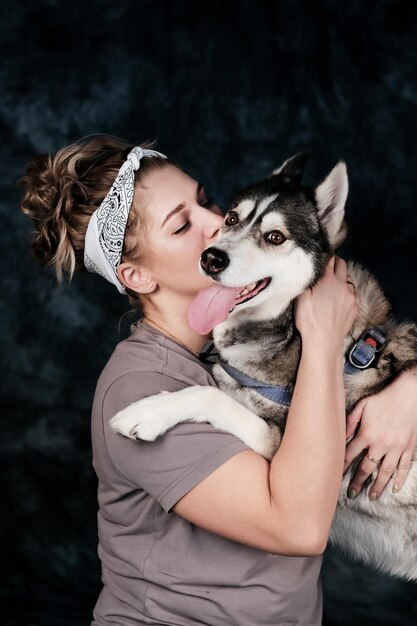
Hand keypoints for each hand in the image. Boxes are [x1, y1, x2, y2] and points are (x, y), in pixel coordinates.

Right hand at [295, 256, 357, 350]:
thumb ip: (306, 280)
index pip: (329, 259)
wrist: (324, 342)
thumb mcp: (300, 298)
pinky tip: (340, 295)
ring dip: (341, 276)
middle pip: (342, 264)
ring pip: (348, 278)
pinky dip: (347, 290)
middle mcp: (342, 284)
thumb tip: (308, 267)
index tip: (320, 255)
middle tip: (326, 265)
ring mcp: (350, 296)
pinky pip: (353, 292)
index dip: (324, 255)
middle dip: (335, 262)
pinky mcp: (354, 306)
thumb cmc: (309, 321)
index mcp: (328, 280)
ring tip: (332, 282)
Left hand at [344, 367, 416, 498]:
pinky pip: (404, 467)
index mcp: (366, 434)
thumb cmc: (384, 398)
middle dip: (357, 482)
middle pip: (366, 468)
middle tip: (352, 494)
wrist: (410, 394)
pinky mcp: (409, 448)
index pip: (350, 455)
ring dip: (378, 486)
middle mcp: (380, 444)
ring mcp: (396, 448)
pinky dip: (400, 479)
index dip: (342, 467)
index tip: (336, 477)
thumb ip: (350, 421)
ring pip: (385, 472)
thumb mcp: (363, 405)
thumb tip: (340, 435)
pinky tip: (395, 488)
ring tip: (371, 496)